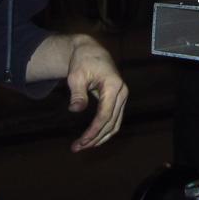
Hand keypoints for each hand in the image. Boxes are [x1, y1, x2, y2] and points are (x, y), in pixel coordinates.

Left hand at [65, 35, 128, 151]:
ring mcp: (122, 96)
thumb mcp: (76, 76)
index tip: (81, 142)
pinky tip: (92, 138)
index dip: (93, 130)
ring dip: (100, 137)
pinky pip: (114, 119)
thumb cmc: (82, 62)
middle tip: (77, 147)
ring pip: (115, 123)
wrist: (91, 52)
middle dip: (95, 138)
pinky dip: (104, 130)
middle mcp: (122, 92)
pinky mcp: (118, 99)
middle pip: (111, 122)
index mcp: (113, 86)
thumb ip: (77, 93)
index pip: (105, 115)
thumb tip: (75, 110)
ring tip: (83, 146)